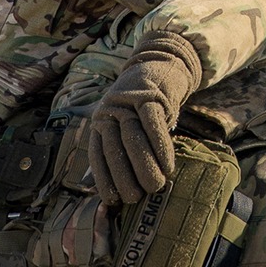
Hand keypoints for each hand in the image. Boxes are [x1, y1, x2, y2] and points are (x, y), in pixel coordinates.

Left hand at [88, 33, 201, 206]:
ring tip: (156, 185)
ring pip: (133, 139)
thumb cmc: (147, 106)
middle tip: (138, 197)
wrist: (162, 66)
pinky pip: (153, 125)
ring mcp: (128, 102)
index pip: (97, 155)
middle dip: (125, 177)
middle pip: (114, 149)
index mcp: (100, 122)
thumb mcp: (130, 125)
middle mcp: (109, 111)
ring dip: (145, 166)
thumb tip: (119, 191)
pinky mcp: (149, 95)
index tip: (114, 201)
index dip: (104, 179)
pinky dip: (161, 148)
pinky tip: (168, 165)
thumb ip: (123, 150)